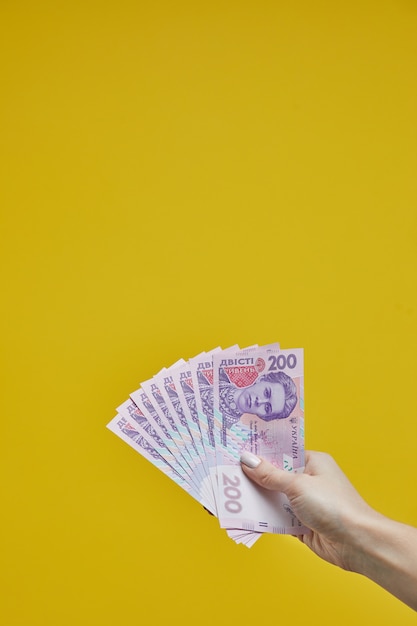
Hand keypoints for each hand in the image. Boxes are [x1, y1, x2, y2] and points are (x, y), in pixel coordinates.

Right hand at [240, 450, 376, 571]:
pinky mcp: (302, 524)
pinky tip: (244, 517)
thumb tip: (247, 459)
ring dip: (257, 500)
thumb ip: (270, 475)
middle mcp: (309, 480)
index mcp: (313, 462)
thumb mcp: (297, 485)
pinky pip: (277, 518)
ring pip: (274, 499)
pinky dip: (264, 519)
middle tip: (227, 475)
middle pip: (275, 477)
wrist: (358, 543)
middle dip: (254, 478)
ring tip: (230, 496)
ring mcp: (305, 504)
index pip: (282, 453)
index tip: (237, 452)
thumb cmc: (334, 506)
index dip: (261, 453)